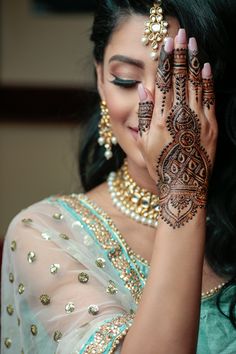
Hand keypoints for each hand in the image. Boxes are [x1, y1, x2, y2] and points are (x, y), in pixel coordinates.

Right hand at [137, 29, 217, 227]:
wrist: (183, 185)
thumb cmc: (160, 165)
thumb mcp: (144, 142)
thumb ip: (144, 114)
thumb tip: (143, 89)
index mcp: (160, 119)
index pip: (163, 83)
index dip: (165, 61)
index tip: (165, 44)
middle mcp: (179, 116)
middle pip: (180, 78)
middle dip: (180, 54)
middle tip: (181, 34)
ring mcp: (197, 120)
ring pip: (196, 84)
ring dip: (194, 62)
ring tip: (193, 43)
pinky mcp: (210, 127)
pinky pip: (210, 99)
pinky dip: (208, 82)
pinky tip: (207, 67)